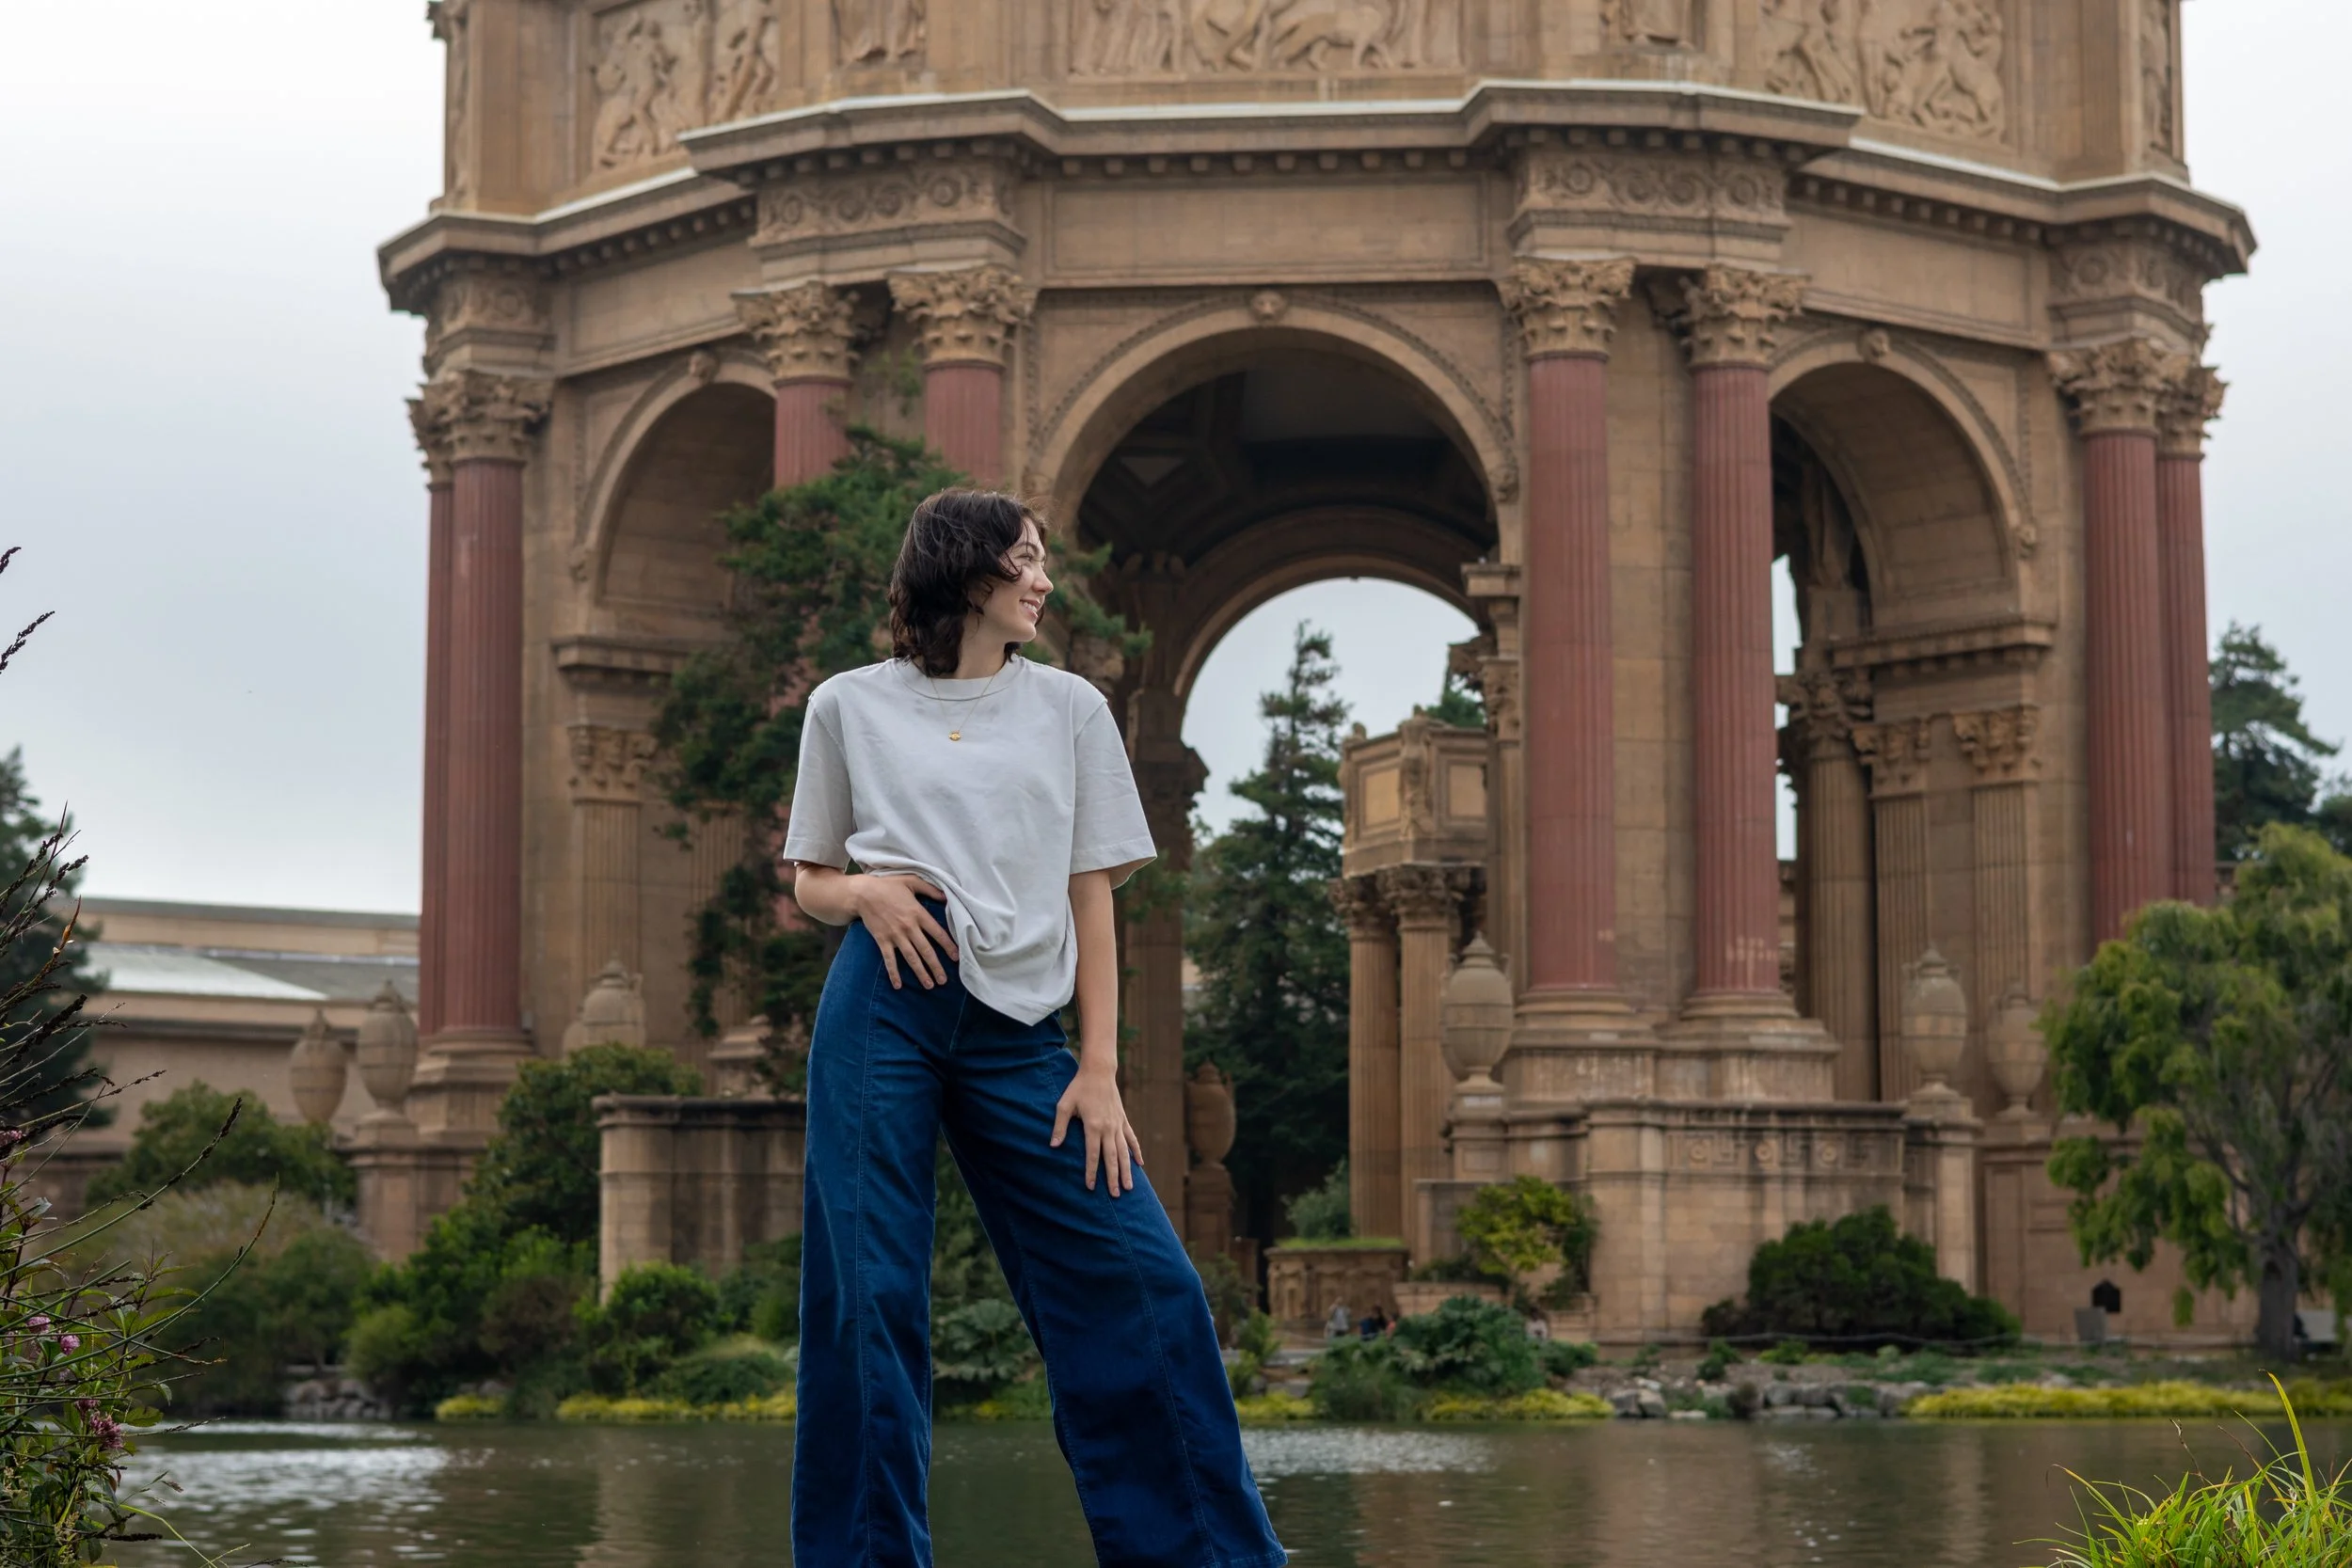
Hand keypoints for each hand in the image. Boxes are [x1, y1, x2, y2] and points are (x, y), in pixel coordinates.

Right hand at [850, 874, 957, 989]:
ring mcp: (895, 935)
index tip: (956, 958)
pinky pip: (889, 960)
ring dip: (920, 973)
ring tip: (929, 985)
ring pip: (911, 958)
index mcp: (918, 913)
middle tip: (944, 981)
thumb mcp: (911, 881)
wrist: (863, 893)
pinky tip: (898, 985)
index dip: (948, 946)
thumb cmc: (888, 886)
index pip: (938, 933)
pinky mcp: (882, 940)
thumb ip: (930, 889)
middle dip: (936, 967)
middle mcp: (909, 927)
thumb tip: (947, 897)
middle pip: (926, 950)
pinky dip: (894, 973)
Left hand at [1051, 1059, 1143, 1195]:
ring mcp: (1118, 1125)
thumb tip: (1053, 1146)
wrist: (1099, 1072)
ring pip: (1124, 1152)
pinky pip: (1131, 1138)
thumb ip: (1060, 1126)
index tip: (1091, 1187)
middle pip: (1112, 1158)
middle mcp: (1108, 1128)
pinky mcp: (1123, 1119)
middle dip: (1113, 1178)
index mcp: (1093, 1126)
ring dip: (1127, 1170)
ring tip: (1129, 1187)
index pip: (1093, 1155)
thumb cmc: (1078, 1088)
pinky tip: (1140, 1163)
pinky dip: (1136, 1151)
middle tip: (1115, 1195)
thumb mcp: (1064, 1105)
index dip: (1092, 1172)